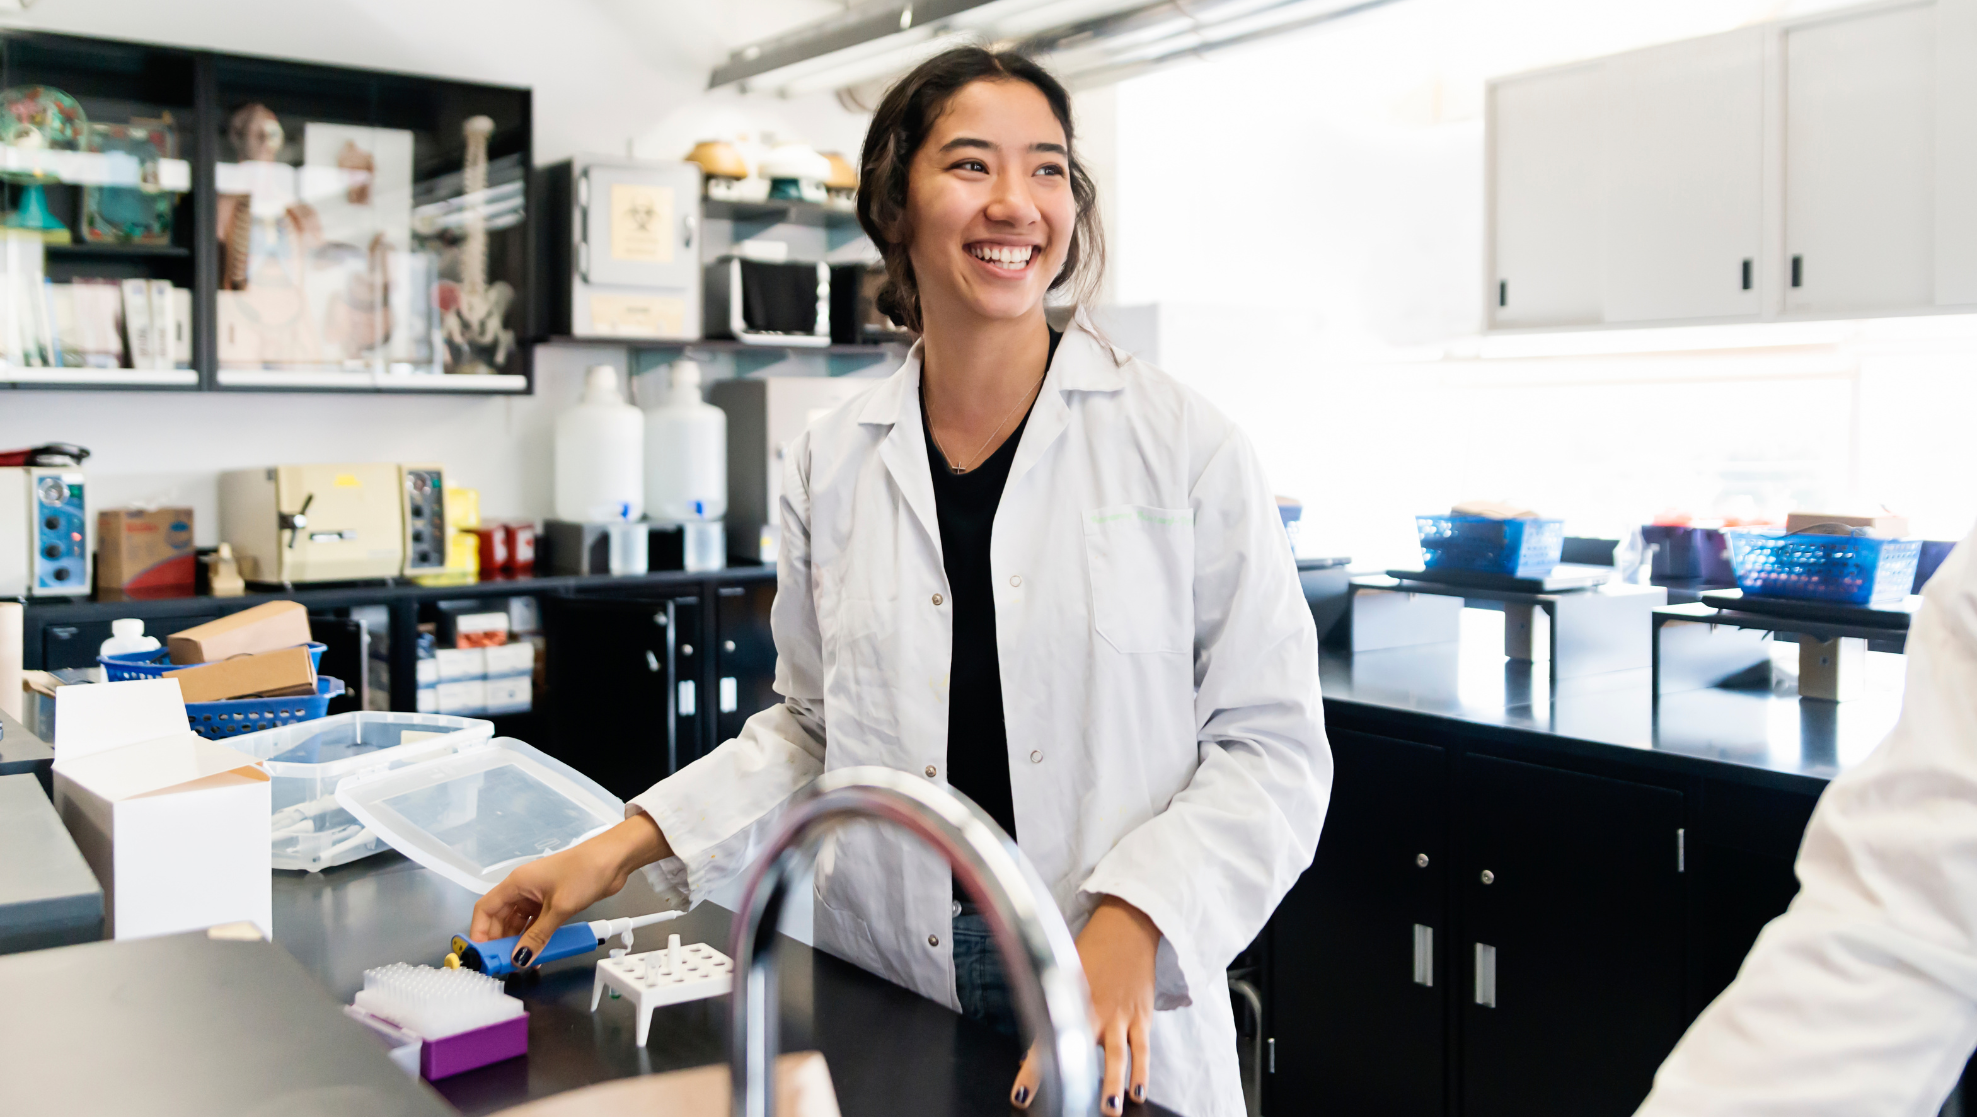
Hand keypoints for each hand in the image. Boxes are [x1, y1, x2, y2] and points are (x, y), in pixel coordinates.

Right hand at [468, 813, 669, 968]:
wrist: (614, 859)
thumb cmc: (585, 871)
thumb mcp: (559, 908)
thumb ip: (538, 935)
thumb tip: (520, 957)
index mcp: (517, 883)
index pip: (485, 909)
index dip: (479, 932)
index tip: (482, 954)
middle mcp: (524, 889)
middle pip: (500, 919)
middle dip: (500, 942)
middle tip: (503, 964)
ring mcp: (538, 896)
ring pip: (519, 924)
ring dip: (519, 943)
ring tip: (522, 963)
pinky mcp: (553, 902)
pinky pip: (536, 924)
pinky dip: (535, 938)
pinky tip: (538, 953)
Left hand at [1012, 896, 1159, 1113]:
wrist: (1127, 929)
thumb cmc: (1092, 952)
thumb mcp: (1063, 977)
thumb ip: (1049, 1014)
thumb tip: (1029, 1054)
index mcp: (1068, 1003)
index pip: (1044, 1042)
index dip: (1032, 1072)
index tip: (1022, 1095)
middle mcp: (1093, 1012)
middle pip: (1080, 1052)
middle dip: (1072, 1081)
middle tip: (1067, 1108)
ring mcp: (1120, 1016)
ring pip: (1116, 1055)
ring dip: (1112, 1084)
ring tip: (1110, 1110)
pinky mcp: (1141, 1017)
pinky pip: (1142, 1049)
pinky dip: (1142, 1071)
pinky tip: (1138, 1091)